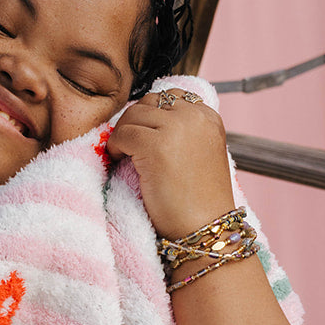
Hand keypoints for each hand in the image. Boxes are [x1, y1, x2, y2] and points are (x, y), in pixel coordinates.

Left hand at [107, 90, 235, 238]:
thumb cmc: (201, 200)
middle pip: (149, 102)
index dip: (151, 114)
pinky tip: (121, 162)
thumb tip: (146, 118)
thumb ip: (184, 130)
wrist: (206, 229)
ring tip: (126, 156)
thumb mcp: (201, 152)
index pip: (170, 95)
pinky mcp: (155, 146)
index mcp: (209, 116)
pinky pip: (121, 134)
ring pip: (132, 116)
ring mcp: (176, 128)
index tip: (145, 135)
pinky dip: (115, 147)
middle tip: (130, 147)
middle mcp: (195, 116)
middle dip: (135, 122)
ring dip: (123, 134)